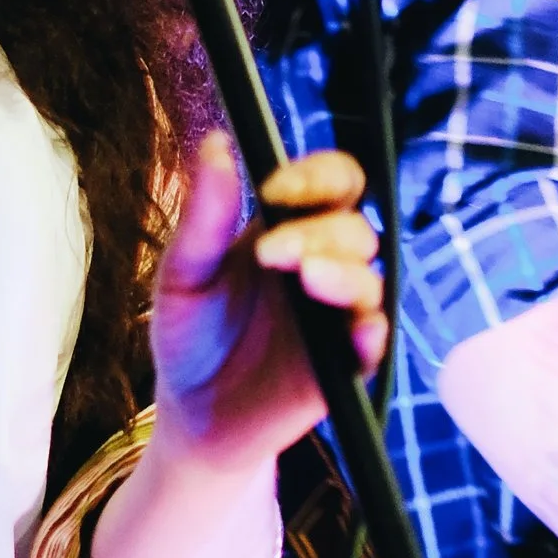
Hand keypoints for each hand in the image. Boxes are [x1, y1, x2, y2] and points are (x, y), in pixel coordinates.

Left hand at [148, 138, 386, 474]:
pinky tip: (353, 331)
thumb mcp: (183, 275)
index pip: (331, 182)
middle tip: (271, 253)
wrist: (193, 415)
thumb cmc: (189, 337)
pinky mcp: (345, 364)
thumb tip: (215, 142)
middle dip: (318, 232)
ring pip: (369, 279)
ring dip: (343, 273)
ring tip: (306, 279)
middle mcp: (321, 265)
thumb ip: (203, 216)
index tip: (274, 192)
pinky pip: (375, 342)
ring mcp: (337, 315)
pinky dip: (369, 332)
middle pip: (354, 226)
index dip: (316, 177)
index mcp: (287, 230)